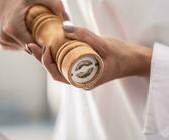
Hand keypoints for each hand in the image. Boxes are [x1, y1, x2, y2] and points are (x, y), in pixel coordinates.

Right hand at [0, 0, 66, 50]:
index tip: (56, 41)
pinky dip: (27, 42)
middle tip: (51, 36)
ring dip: (35, 43)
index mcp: (13, 28)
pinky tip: (27, 32)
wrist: (1, 0)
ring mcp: (4, 42)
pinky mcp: (3, 44)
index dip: (48, 45)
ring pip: (28, 49)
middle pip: (33, 49)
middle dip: (43, 44)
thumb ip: (54, 5)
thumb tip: (67, 22)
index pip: (36, 46)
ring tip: (36, 30)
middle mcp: (6, 37)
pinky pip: (21, 47)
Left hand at [28, 25, 151, 87]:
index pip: (58, 75)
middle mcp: (82, 80)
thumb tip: (64, 29)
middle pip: (56, 72)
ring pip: (61, 68)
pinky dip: (60, 55)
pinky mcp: (86, 68)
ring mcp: (84, 75)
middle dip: (43, 59)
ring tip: (39, 44)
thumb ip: (85, 35)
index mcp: (85, 81)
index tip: (44, 48)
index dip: (47, 63)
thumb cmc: (123, 56)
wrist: (136, 61)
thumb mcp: (104, 45)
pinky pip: (69, 63)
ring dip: (49, 57)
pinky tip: (55, 45)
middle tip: (32, 45)